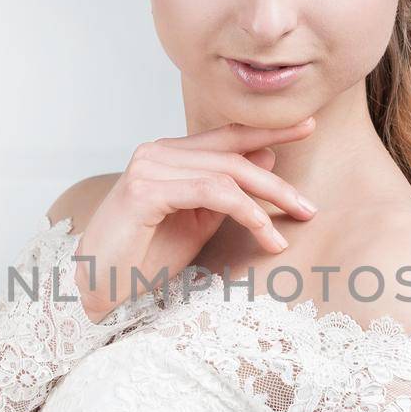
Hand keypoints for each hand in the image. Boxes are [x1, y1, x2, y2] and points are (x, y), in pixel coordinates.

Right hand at [73, 118, 318, 323]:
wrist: (101, 285)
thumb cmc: (145, 257)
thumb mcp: (199, 222)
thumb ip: (229, 193)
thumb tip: (269, 159)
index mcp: (169, 155)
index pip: (226, 136)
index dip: (268, 130)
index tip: (307, 126)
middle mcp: (157, 152)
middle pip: (232, 155)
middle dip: (277, 184)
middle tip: (309, 208)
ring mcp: (149, 167)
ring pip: (226, 174)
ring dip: (266, 202)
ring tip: (290, 229)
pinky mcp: (146, 190)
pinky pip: (210, 193)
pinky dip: (245, 212)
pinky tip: (265, 233)